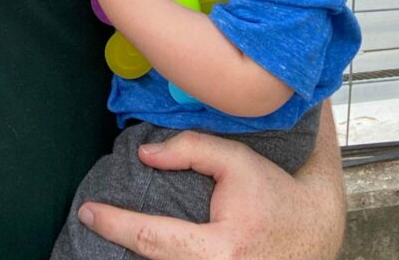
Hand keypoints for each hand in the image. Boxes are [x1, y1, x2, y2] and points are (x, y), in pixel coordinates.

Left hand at [77, 105, 345, 259]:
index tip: (88, 210)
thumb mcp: (236, 160)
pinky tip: (139, 242)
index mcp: (219, 249)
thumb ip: (190, 149)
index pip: (152, 238)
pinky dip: (158, 255)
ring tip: (111, 227)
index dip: (116, 224)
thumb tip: (145, 155)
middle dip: (117, 240)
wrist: (311, 230)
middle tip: (90, 217)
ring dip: (135, 251)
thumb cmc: (274, 194)